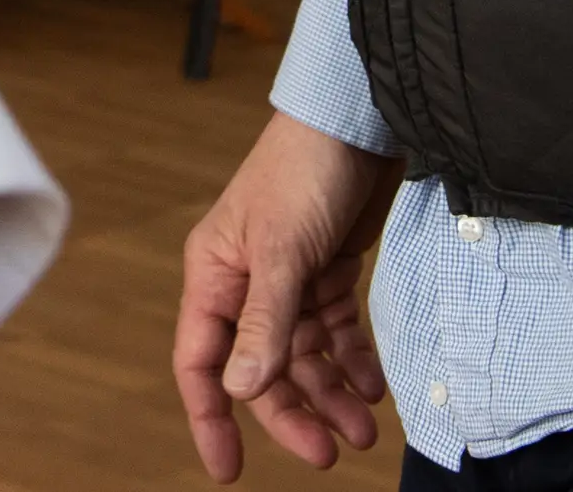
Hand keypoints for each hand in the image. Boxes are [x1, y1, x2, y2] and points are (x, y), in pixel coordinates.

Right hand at [174, 113, 398, 479]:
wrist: (360, 117)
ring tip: (364, 427)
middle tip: (329, 453)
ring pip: (303, 355)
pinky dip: (351, 358)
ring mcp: (289, 278)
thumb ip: (265, 322)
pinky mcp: (328, 268)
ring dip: (330, 391)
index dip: (211, 417)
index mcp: (215, 276)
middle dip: (293, 413)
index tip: (229, 470)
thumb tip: (240, 387)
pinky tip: (371, 384)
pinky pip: (334, 329)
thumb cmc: (305, 168)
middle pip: (260, 369)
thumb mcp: (283, 250)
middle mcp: (246, 283)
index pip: (201, 362)